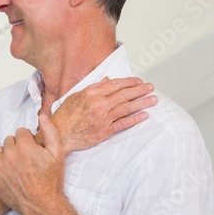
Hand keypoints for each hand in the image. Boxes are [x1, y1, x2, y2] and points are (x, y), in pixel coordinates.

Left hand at [0, 115, 81, 214]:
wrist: (42, 205)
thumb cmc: (51, 181)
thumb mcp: (57, 154)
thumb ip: (50, 132)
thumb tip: (42, 116)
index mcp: (25, 146)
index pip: (21, 131)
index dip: (28, 139)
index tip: (33, 149)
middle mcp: (10, 154)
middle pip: (9, 140)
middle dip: (17, 146)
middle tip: (26, 158)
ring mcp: (0, 166)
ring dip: (6, 154)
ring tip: (16, 165)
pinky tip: (2, 168)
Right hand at [39, 77, 156, 152]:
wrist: (60, 134)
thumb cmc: (65, 115)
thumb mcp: (75, 96)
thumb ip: (93, 88)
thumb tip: (107, 81)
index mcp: (91, 93)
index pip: (115, 84)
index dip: (129, 81)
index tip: (138, 80)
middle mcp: (99, 104)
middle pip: (124, 95)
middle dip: (140, 90)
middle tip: (150, 87)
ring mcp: (103, 118)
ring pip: (127, 108)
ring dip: (142, 103)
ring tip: (153, 99)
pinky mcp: (105, 131)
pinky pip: (124, 123)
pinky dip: (135, 119)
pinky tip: (145, 115)